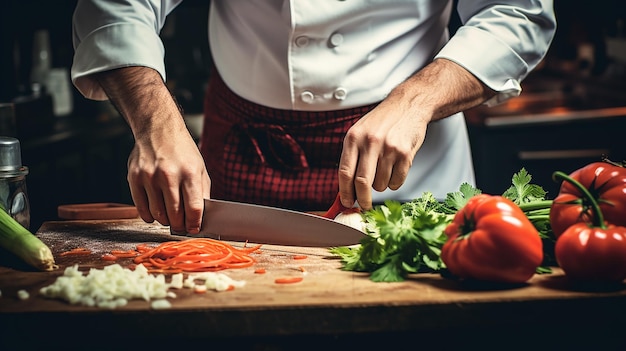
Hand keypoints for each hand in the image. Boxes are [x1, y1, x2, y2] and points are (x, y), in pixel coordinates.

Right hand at [128, 126, 210, 233]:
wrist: (158, 129)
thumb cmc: (182, 151)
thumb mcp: (200, 168)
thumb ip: (202, 192)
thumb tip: (201, 217)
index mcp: (190, 172)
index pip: (194, 208)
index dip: (195, 223)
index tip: (194, 229)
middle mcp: (169, 174)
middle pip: (175, 214)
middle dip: (180, 225)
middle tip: (181, 226)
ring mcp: (149, 176)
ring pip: (158, 214)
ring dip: (165, 221)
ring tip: (169, 218)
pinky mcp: (134, 178)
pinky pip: (141, 208)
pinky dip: (149, 216)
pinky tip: (155, 214)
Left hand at [338, 59, 495, 209]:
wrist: (408, 106)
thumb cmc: (382, 121)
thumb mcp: (360, 132)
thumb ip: (352, 156)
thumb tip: (346, 187)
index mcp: (353, 138)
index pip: (345, 172)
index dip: (344, 192)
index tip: (346, 202)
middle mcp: (370, 142)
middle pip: (362, 182)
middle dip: (362, 199)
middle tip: (364, 205)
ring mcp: (389, 148)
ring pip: (381, 184)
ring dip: (381, 186)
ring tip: (384, 171)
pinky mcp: (405, 154)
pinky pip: (397, 181)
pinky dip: (394, 183)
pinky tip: (394, 170)